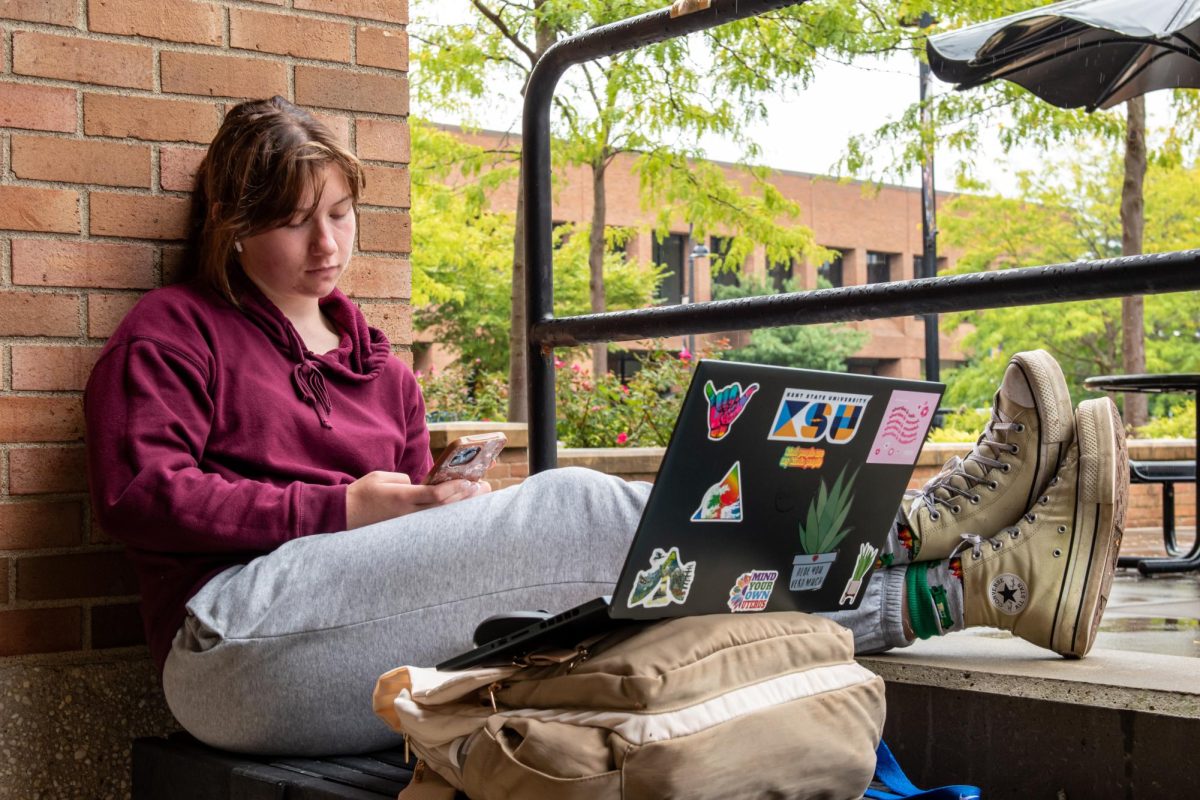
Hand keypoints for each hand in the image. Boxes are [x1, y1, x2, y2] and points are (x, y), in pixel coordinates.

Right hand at [345, 471, 490, 528]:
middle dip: (464, 497)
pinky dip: (446, 515)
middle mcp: (407, 514)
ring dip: (460, 507)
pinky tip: (459, 510)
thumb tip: (420, 486)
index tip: (468, 481)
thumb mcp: (381, 477)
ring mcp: (407, 524)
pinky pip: (430, 522)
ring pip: (439, 517)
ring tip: (478, 497)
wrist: (343, 516)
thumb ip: (405, 480)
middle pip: (443, 507)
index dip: (453, 489)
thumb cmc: (361, 493)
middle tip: (484, 487)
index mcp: (401, 499)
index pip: (432, 495)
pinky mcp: (406, 530)